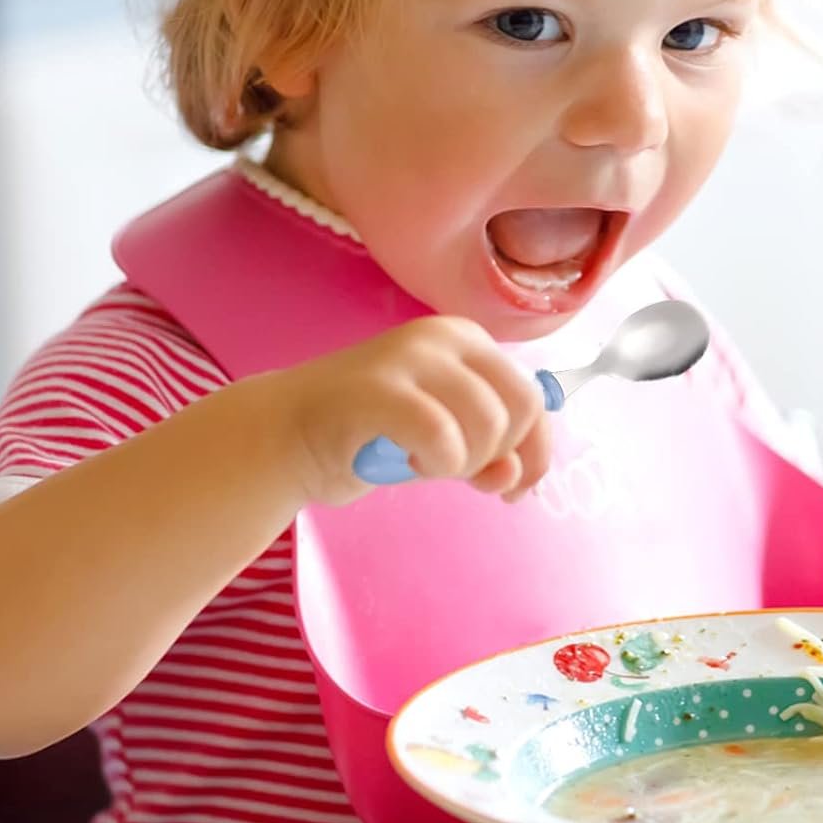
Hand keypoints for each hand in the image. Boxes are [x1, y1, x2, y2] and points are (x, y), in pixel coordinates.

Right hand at [281, 316, 550, 508]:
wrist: (288, 433)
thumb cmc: (371, 434)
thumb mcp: (446, 442)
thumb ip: (488, 453)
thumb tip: (517, 476)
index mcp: (467, 339)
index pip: (532, 397)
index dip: (534, 450)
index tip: (512, 485)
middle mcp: (444, 336)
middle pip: (519, 408)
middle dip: (496, 454)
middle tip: (456, 469)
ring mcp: (410, 357)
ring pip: (487, 424)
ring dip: (460, 462)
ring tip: (420, 462)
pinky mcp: (379, 388)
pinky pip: (442, 436)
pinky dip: (435, 463)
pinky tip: (407, 463)